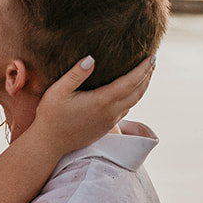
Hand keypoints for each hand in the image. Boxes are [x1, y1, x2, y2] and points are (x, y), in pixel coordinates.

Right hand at [34, 53, 155, 152]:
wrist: (49, 144)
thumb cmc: (50, 116)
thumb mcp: (58, 91)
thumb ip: (76, 74)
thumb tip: (91, 58)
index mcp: (101, 101)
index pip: (131, 82)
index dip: (143, 69)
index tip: (152, 57)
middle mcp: (110, 112)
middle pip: (137, 92)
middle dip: (147, 76)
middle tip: (152, 61)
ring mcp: (109, 121)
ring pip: (133, 102)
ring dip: (142, 87)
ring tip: (145, 74)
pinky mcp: (106, 128)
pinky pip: (125, 110)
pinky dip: (132, 98)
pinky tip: (129, 92)